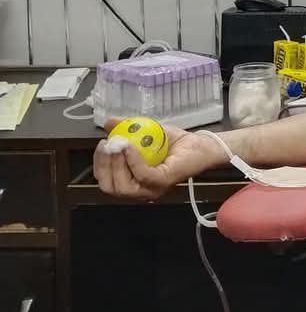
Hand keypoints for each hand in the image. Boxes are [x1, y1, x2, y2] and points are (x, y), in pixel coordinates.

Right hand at [93, 123, 224, 201]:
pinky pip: (143, 175)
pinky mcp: (164, 182)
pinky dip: (133, 161)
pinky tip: (130, 146)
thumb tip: (108, 122)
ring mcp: (153, 188)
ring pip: (124, 187)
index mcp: (134, 182)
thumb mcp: (145, 132)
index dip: (99, 165)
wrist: (201, 144)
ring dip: (116, 164)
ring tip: (118, 143)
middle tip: (107, 144)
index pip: (107, 183)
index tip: (101, 145)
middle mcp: (142, 190)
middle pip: (112, 188)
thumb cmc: (175, 143)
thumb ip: (126, 127)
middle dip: (104, 166)